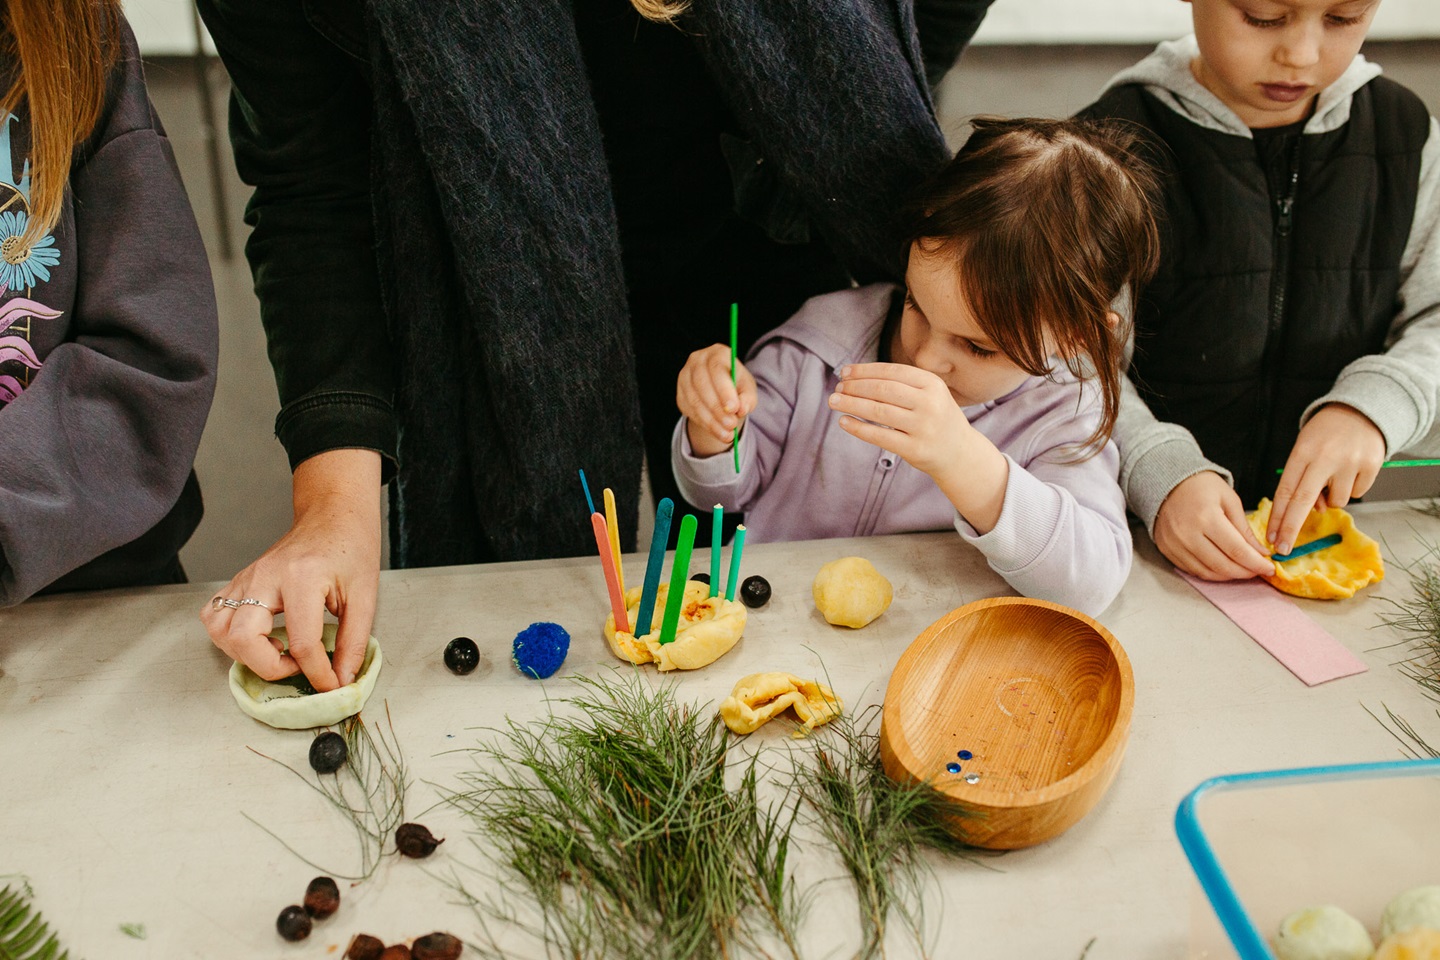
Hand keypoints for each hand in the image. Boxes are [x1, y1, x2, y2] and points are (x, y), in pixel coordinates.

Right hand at [200, 449, 381, 691]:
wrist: (333, 515)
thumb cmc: (351, 548)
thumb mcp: (364, 596)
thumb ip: (353, 642)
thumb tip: (342, 680)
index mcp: (302, 578)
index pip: (301, 642)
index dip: (317, 673)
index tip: (331, 686)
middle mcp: (266, 576)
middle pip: (244, 639)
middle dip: (271, 667)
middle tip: (298, 665)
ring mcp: (247, 577)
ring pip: (220, 630)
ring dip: (246, 654)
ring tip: (279, 651)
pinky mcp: (239, 580)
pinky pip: (215, 615)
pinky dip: (230, 636)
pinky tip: (261, 637)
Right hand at [677, 344, 756, 456]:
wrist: (721, 391)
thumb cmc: (736, 385)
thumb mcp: (747, 388)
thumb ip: (747, 397)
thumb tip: (742, 409)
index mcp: (717, 353)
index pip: (717, 369)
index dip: (724, 390)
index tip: (733, 409)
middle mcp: (697, 360)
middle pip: (702, 384)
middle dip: (717, 408)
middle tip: (731, 425)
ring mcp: (685, 376)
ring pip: (694, 400)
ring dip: (711, 420)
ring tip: (728, 433)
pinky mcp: (680, 392)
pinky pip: (689, 410)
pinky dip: (704, 423)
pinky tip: (717, 431)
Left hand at [829, 362, 1007, 530]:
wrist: (959, 453)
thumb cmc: (935, 418)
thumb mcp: (929, 394)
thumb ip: (901, 383)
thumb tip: (855, 375)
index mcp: (932, 384)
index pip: (891, 372)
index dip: (865, 370)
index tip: (844, 372)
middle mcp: (930, 404)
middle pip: (883, 389)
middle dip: (855, 386)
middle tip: (837, 387)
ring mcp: (923, 427)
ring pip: (878, 411)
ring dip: (851, 404)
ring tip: (833, 400)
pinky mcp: (914, 449)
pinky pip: (879, 436)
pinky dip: (858, 428)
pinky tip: (844, 421)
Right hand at [1153, 471, 1272, 579]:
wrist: (1166, 483)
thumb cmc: (1201, 487)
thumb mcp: (1229, 500)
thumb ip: (1244, 529)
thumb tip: (1260, 553)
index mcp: (1207, 518)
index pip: (1237, 550)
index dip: (1256, 564)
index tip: (1269, 568)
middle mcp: (1188, 534)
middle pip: (1223, 566)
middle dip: (1245, 572)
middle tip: (1257, 570)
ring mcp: (1175, 544)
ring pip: (1207, 573)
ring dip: (1229, 576)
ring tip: (1242, 569)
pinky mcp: (1167, 550)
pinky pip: (1192, 570)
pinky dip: (1211, 573)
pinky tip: (1222, 566)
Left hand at [1267, 404, 1384, 554]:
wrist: (1361, 411)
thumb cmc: (1326, 434)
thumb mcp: (1306, 449)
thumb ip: (1303, 479)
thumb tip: (1313, 510)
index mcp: (1303, 452)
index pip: (1285, 491)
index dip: (1278, 518)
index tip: (1271, 539)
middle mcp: (1325, 458)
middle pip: (1302, 501)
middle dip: (1291, 529)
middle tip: (1283, 549)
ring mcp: (1350, 462)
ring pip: (1336, 502)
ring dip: (1331, 498)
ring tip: (1333, 476)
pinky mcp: (1372, 466)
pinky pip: (1357, 493)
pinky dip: (1351, 488)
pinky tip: (1350, 470)